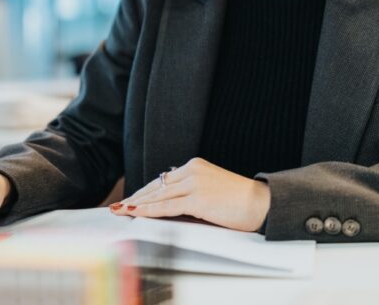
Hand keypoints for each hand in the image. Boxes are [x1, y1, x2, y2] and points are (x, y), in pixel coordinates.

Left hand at [110, 158, 269, 232]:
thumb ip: (191, 189)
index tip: (131, 199)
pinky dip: (148, 211)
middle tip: (117, 206)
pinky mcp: (198, 199)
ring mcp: (194, 184)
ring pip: (158, 197)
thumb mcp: (211, 188)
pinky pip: (167, 207)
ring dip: (137, 205)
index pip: (163, 180)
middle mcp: (192, 171)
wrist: (260, 203)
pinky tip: (136, 213)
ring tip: (121, 211)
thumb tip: (170, 198)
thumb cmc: (239, 200)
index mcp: (195, 165)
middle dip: (136, 197)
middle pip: (156, 187)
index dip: (145, 191)